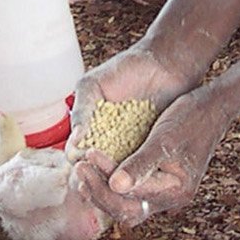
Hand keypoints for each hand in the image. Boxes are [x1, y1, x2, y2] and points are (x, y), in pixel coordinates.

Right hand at [67, 40, 200, 160]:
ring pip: (116, 171)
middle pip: (95, 167)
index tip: (83, 161)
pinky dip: (135, 170)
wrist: (165, 65)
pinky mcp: (148, 149)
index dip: (78, 159)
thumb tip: (75, 140)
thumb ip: (81, 109)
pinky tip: (137, 169)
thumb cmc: (127, 69)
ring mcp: (128, 147)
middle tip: (103, 172)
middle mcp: (106, 141)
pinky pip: (138, 166)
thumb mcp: (93, 85)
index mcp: (88, 128)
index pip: (76, 152)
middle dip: (96, 172)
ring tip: (120, 172)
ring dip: (115, 175)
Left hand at [74, 83, 236, 223]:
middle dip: (99, 191)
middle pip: (126, 209)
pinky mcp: (156, 178)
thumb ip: (141, 164)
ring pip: (125, 201)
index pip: (131, 199)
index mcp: (174, 191)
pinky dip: (110, 180)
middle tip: (79, 168)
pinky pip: (130, 188)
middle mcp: (169, 197)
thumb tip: (116, 185)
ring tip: (81, 169)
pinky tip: (95, 167)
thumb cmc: (192, 118)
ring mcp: (162, 189)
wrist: (212, 107)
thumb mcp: (164, 140)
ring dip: (102, 188)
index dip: (104, 182)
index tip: (87, 160)